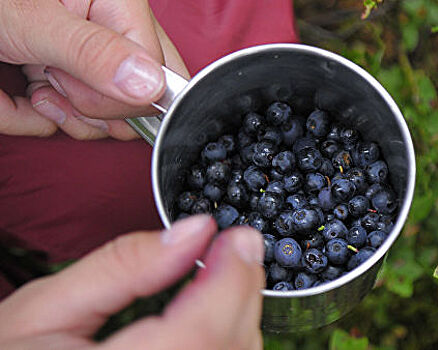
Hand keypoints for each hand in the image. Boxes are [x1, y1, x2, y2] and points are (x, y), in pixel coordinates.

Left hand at [0, 0, 188, 138]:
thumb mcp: (34, 22)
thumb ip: (94, 54)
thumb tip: (150, 86)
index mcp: (121, 6)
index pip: (159, 74)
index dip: (122, 96)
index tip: (74, 85)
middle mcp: (112, 34)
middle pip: (138, 99)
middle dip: (91, 105)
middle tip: (52, 78)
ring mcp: (91, 61)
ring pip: (107, 117)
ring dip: (65, 114)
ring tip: (35, 84)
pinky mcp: (70, 78)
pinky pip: (73, 118)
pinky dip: (44, 117)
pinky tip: (26, 93)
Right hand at [0, 215, 264, 349]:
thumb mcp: (46, 308)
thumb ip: (126, 266)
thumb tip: (196, 230)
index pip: (202, 334)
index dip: (232, 280)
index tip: (239, 238)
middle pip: (228, 348)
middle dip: (241, 290)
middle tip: (236, 246)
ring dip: (239, 314)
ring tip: (222, 272)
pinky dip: (227, 338)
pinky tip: (212, 313)